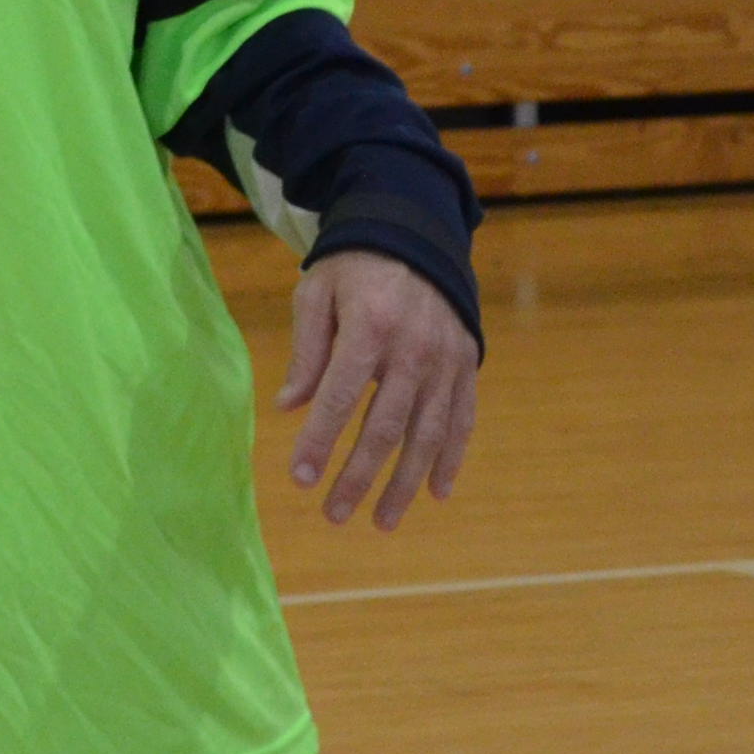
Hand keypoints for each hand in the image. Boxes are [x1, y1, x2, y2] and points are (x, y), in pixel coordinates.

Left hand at [279, 251, 478, 531]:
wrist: (416, 231)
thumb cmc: (354, 266)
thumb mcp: (317, 294)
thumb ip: (306, 352)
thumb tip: (288, 408)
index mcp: (370, 327)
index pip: (341, 397)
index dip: (319, 441)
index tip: (299, 479)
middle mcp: (414, 349)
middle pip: (385, 426)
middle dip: (358, 476)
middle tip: (335, 515)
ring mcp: (446, 359)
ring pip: (427, 433)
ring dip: (405, 483)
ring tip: (382, 521)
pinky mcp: (466, 364)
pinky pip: (461, 419)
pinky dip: (451, 459)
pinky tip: (437, 493)